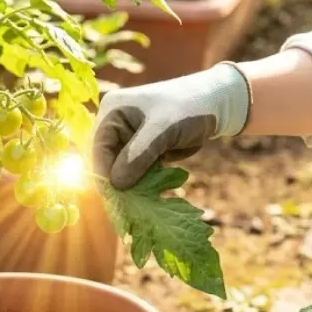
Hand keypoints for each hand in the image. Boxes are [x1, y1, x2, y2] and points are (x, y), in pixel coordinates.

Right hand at [91, 63, 250, 189]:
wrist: (213, 107)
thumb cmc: (187, 109)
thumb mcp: (162, 130)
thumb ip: (138, 155)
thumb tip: (116, 184)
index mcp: (111, 112)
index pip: (98, 149)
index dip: (105, 174)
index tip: (117, 198)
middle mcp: (114, 125)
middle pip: (106, 161)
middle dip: (118, 181)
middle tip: (131, 204)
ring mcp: (127, 139)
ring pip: (121, 170)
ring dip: (131, 185)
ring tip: (144, 199)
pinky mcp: (141, 151)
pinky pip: (135, 172)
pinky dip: (142, 183)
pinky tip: (152, 191)